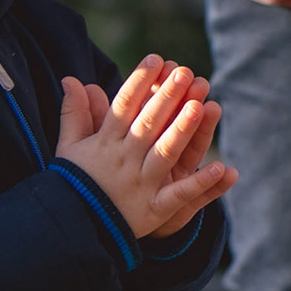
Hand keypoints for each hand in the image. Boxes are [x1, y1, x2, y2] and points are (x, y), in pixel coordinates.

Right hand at [56, 56, 235, 239]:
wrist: (73, 231)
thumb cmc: (74, 183)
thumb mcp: (69, 148)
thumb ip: (75, 113)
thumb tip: (72, 79)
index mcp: (105, 143)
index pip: (123, 106)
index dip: (139, 81)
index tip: (155, 58)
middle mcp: (124, 161)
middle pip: (148, 124)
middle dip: (167, 97)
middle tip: (185, 72)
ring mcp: (140, 185)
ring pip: (164, 153)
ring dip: (183, 130)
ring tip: (200, 106)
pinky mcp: (154, 210)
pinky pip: (179, 195)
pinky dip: (200, 184)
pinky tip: (222, 168)